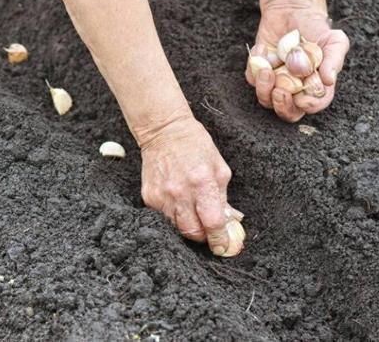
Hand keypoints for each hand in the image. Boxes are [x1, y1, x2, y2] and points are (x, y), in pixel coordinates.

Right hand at [139, 115, 242, 255]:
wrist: (163, 132)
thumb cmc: (195, 146)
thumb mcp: (219, 168)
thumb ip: (224, 197)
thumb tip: (230, 222)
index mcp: (202, 183)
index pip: (213, 223)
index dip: (220, 239)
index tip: (223, 246)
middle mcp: (180, 192)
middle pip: (193, 232)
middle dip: (204, 237)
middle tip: (210, 233)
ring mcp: (161, 196)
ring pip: (177, 229)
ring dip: (189, 227)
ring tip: (194, 215)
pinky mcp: (149, 198)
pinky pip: (163, 219)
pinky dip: (174, 217)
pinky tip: (179, 204)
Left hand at [245, 0, 348, 121]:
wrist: (292, 11)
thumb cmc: (317, 29)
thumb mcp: (334, 40)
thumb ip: (334, 60)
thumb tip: (329, 80)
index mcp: (315, 87)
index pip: (315, 104)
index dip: (309, 105)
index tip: (302, 98)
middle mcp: (295, 90)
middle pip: (287, 112)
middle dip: (282, 107)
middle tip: (280, 92)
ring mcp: (275, 83)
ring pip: (265, 100)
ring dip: (264, 88)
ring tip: (266, 69)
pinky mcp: (258, 73)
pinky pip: (251, 79)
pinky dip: (254, 66)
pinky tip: (263, 48)